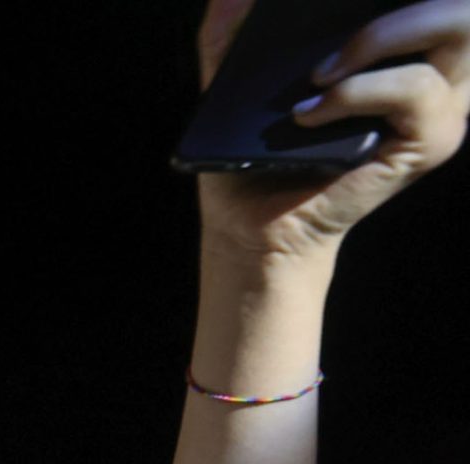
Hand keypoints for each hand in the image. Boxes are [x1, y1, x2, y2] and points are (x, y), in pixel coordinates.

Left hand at [196, 0, 469, 264]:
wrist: (250, 225)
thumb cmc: (253, 154)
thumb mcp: (233, 81)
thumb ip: (232, 30)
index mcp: (407, 43)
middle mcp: (439, 67)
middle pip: (464, 3)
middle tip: (339, 26)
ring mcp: (442, 104)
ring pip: (459, 26)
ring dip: (382, 34)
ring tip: (319, 72)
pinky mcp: (431, 141)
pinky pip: (415, 89)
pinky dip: (358, 90)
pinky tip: (310, 112)